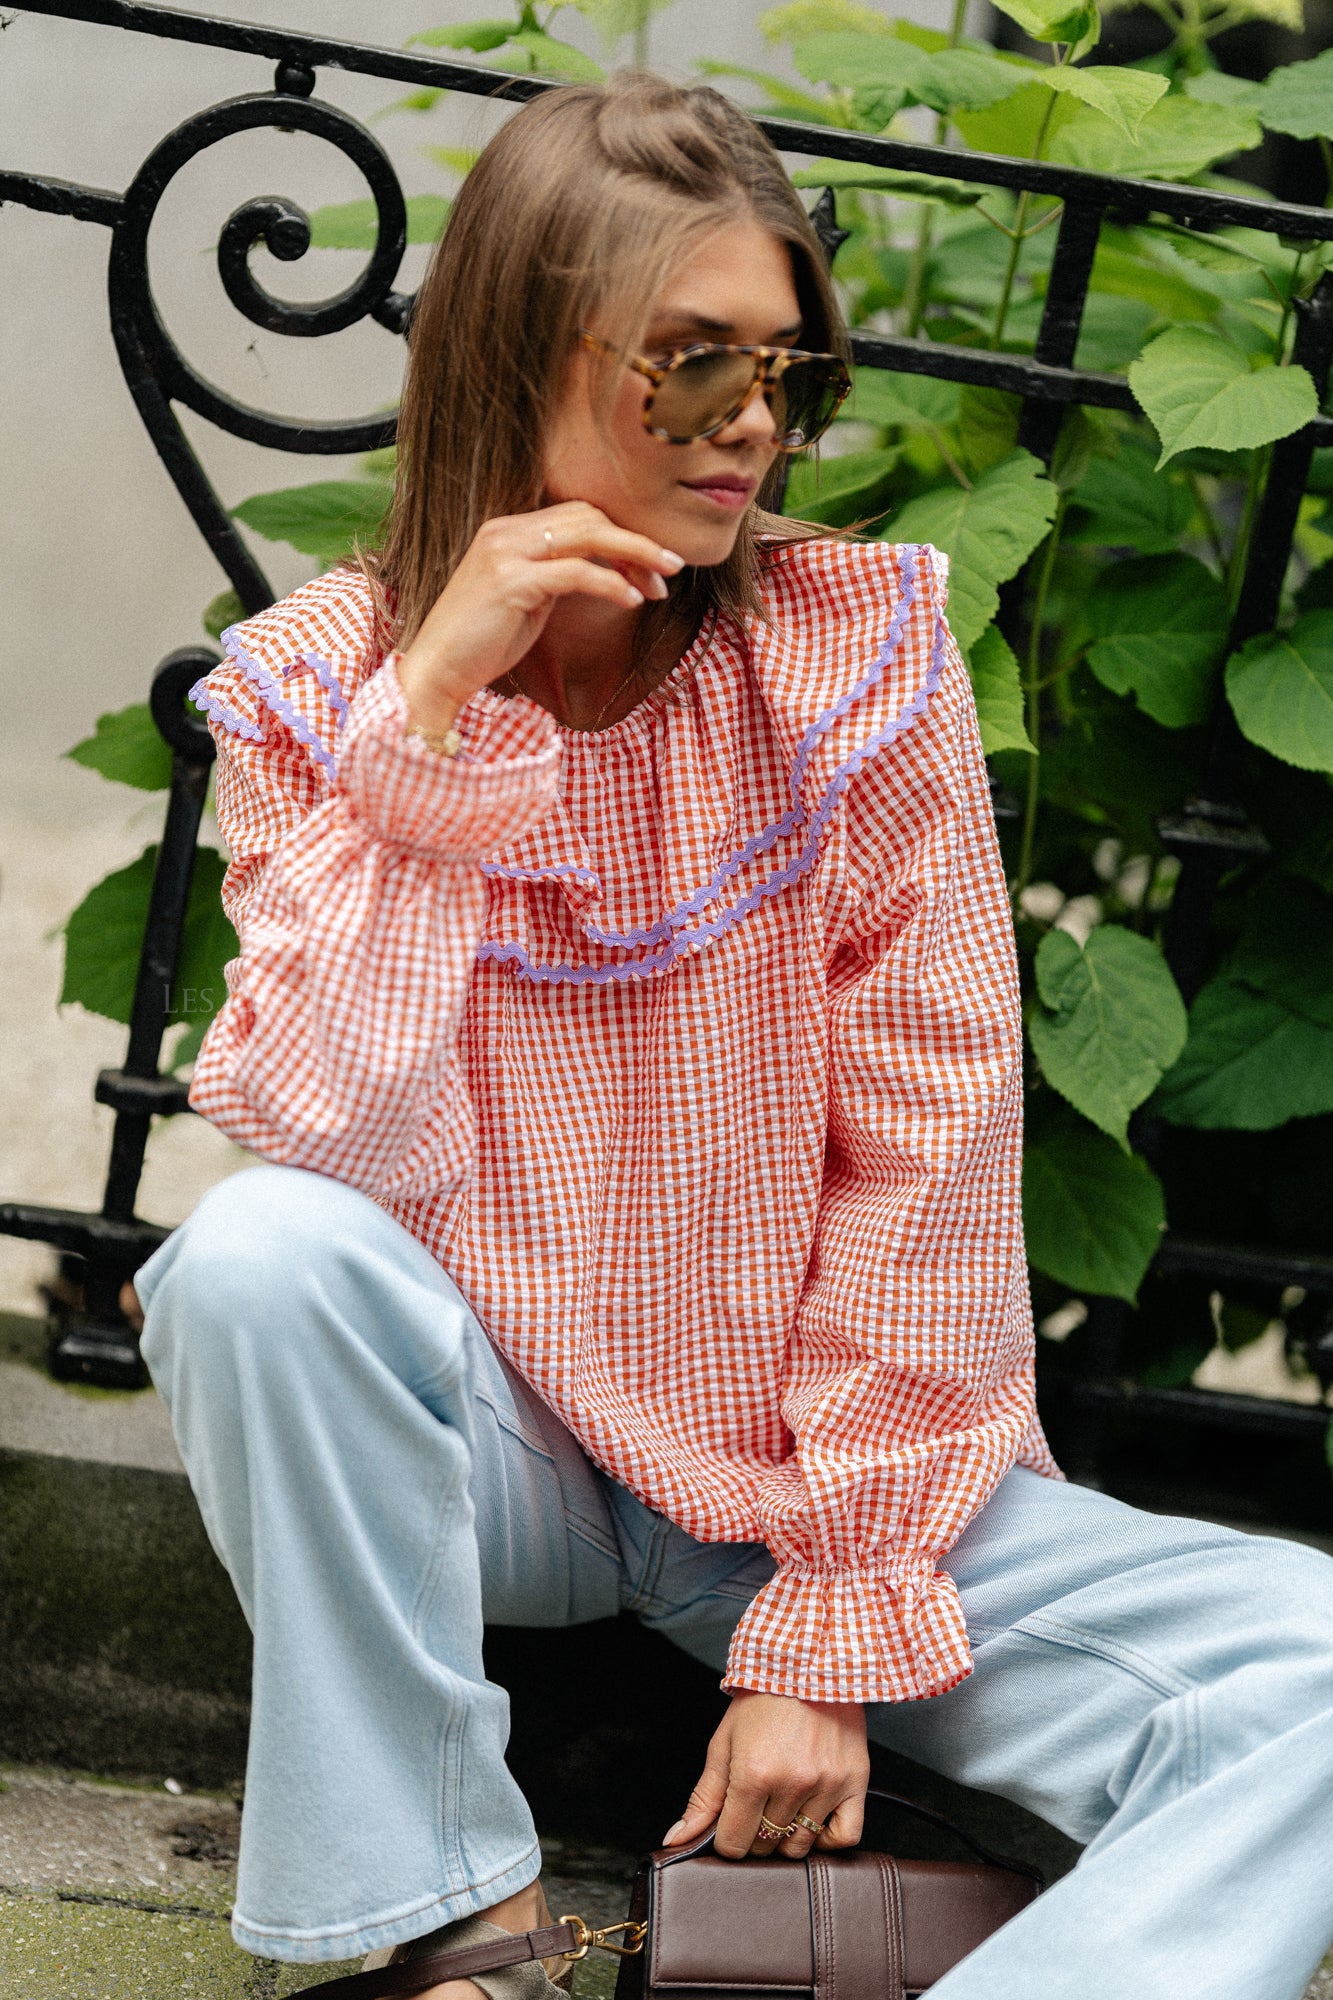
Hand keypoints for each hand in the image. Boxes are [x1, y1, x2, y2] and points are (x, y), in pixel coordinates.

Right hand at [395, 501, 683, 733]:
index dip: (621, 535)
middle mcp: (505, 531)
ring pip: (587, 536)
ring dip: (634, 556)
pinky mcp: (510, 582)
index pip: (579, 515)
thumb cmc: (481, 643)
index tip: (652, 568)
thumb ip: (557, 577)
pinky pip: (576, 573)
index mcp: (508, 530)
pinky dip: (610, 584)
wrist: (436, 671)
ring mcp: (505, 553)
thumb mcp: (527, 600)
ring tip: (661, 582)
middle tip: (671, 569)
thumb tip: (605, 572)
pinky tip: (631, 602)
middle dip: (636, 542)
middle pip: (588, 517)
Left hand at [662, 1691, 868, 1860]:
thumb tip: (679, 1839)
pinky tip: (812, 1818)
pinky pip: (845, 1836)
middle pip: (766, 1846)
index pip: (734, 1843)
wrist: (808, 1662)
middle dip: (754, 1833)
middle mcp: (792, 1782)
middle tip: (755, 1806)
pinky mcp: (855, 1781)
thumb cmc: (763, 1699)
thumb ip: (704, 1797)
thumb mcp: (724, 1742)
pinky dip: (827, 1838)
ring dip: (786, 1836)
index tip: (729, 1824)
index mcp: (754, 1774)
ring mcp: (827, 1784)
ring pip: (801, 1845)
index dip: (726, 1839)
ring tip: (782, 1805)